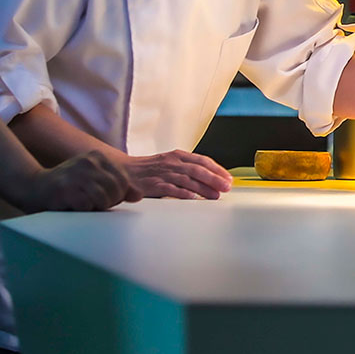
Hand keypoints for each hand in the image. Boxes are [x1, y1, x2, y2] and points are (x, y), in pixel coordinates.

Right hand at [22, 151, 141, 212]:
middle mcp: (88, 162)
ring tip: (84, 205)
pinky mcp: (65, 189)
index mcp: (98, 157)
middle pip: (116, 190)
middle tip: (93, 204)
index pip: (124, 181)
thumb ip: (118, 186)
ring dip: (96, 208)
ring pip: (103, 199)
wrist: (34, 187)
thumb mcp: (95, 181)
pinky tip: (74, 206)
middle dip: (108, 203)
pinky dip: (84, 211)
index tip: (104, 198)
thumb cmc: (69, 187)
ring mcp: (76, 174)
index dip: (118, 195)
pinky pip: (87, 206)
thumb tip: (138, 195)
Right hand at [118, 150, 232, 199]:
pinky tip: (194, 198)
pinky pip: (172, 189)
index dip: (217, 169)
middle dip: (214, 179)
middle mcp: (173, 163)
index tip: (228, 178)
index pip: (202, 160)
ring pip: (188, 180)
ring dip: (203, 188)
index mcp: (178, 155)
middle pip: (198, 170)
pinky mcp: (155, 184)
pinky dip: (183, 193)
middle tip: (226, 187)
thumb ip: (189, 168)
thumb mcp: (172, 163)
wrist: (126, 171)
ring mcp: (164, 173)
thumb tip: (211, 178)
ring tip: (215, 196)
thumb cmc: (151, 169)